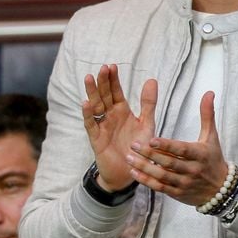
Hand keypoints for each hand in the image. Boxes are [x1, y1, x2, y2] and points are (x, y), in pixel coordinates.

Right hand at [83, 64, 156, 190]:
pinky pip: (91, 124)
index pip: (116, 91)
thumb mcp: (146, 123)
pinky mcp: (96, 139)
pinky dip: (88, 114)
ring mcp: (102, 126)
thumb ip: (148, 103)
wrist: (129, 172)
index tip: (112, 66)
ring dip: (92, 93)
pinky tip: (86, 103)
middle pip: (104, 95)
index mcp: (122, 111)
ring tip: (89, 78)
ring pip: (95, 106)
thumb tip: (151, 80)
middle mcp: (110, 116)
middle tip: (103, 68)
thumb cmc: (137, 147)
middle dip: (103, 82)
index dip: (113, 80)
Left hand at [126, 90, 228, 206]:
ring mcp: (184, 183)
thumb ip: (207, 114)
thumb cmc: (213, 158)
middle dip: (150, 155)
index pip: (182, 150)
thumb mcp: (212, 136)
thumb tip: (209, 92)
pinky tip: (133, 172)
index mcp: (200, 154)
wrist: (221, 190)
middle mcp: (192, 170)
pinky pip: (160, 187)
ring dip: (144, 168)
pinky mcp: (177, 193)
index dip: (167, 145)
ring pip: (162, 176)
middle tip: (133, 144)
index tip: (151, 139)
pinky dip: (146, 181)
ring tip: (129, 157)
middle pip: (169, 163)